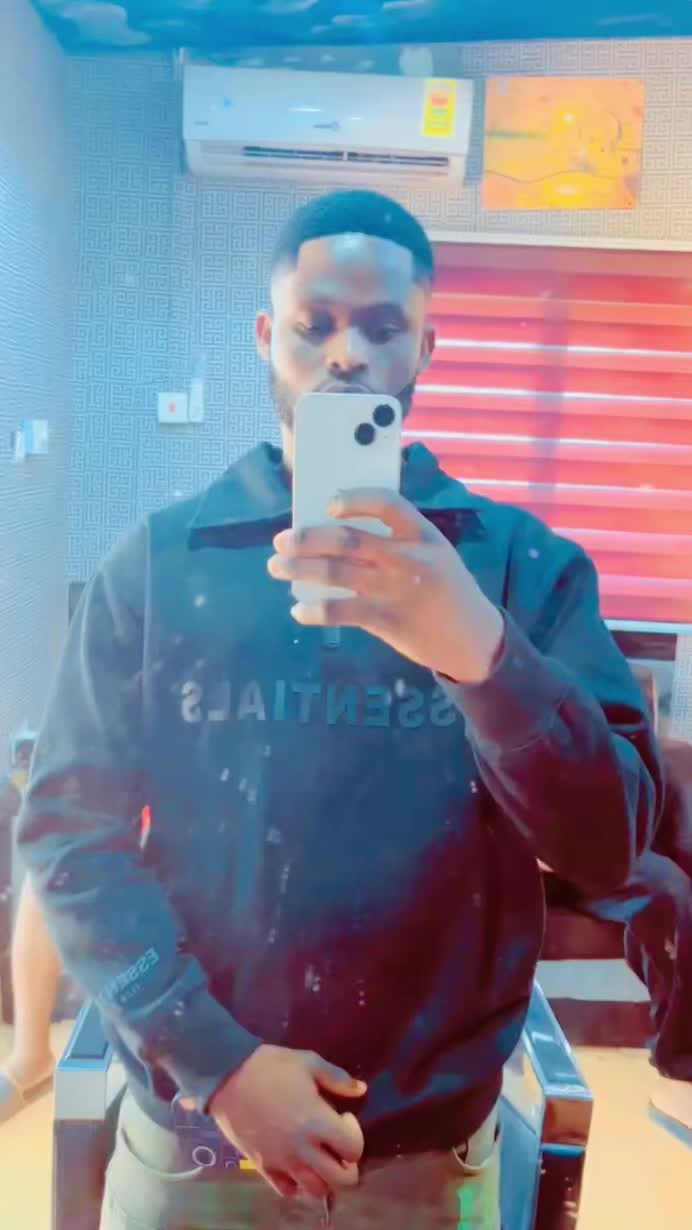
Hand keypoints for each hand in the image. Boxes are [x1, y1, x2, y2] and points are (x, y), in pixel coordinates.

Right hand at [209, 1045, 366, 1200]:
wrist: (227, 1076)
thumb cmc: (270, 1066)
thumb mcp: (308, 1061)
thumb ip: (337, 1078)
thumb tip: (361, 1090)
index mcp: (316, 1121)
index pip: (353, 1148)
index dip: (355, 1134)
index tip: (344, 1117)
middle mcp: (303, 1149)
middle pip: (341, 1180)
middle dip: (348, 1165)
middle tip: (338, 1145)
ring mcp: (282, 1162)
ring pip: (316, 1190)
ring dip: (324, 1177)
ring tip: (319, 1156)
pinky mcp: (263, 1167)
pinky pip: (287, 1190)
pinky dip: (297, 1183)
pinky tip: (297, 1164)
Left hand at [269, 489, 504, 683]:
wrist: (473, 637)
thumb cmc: (446, 589)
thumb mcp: (434, 554)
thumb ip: (396, 542)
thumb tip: (336, 535)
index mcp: (422, 534)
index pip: (387, 503)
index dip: (355, 500)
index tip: (328, 505)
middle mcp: (408, 558)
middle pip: (348, 540)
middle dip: (307, 539)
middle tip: (282, 541)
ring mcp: (396, 590)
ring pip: (337, 573)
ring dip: (300, 568)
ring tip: (277, 567)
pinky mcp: (387, 620)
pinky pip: (341, 611)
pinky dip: (315, 610)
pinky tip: (298, 610)